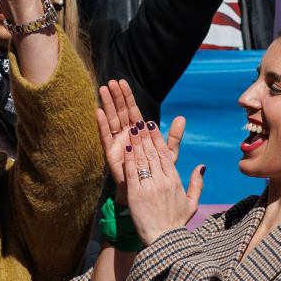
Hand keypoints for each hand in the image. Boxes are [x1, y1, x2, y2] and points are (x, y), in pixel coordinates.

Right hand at [95, 79, 184, 200]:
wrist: (147, 199)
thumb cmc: (158, 177)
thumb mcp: (168, 155)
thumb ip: (174, 137)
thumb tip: (182, 117)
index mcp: (139, 135)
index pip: (132, 111)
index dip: (128, 97)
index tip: (123, 82)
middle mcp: (126, 137)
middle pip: (120, 113)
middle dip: (116, 97)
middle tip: (111, 82)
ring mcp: (117, 145)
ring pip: (112, 121)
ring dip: (107, 106)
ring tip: (102, 90)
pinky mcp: (111, 155)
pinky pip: (106, 138)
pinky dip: (102, 125)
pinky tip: (98, 112)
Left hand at [123, 121, 203, 244]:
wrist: (164, 240)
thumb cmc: (177, 223)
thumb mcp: (192, 203)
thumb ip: (197, 183)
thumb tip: (201, 166)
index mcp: (175, 181)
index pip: (165, 154)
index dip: (157, 138)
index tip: (152, 126)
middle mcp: (162, 181)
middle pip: (152, 153)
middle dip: (145, 135)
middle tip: (139, 122)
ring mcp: (149, 187)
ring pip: (142, 160)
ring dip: (136, 143)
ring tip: (131, 130)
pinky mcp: (136, 195)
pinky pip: (132, 173)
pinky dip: (129, 160)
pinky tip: (126, 149)